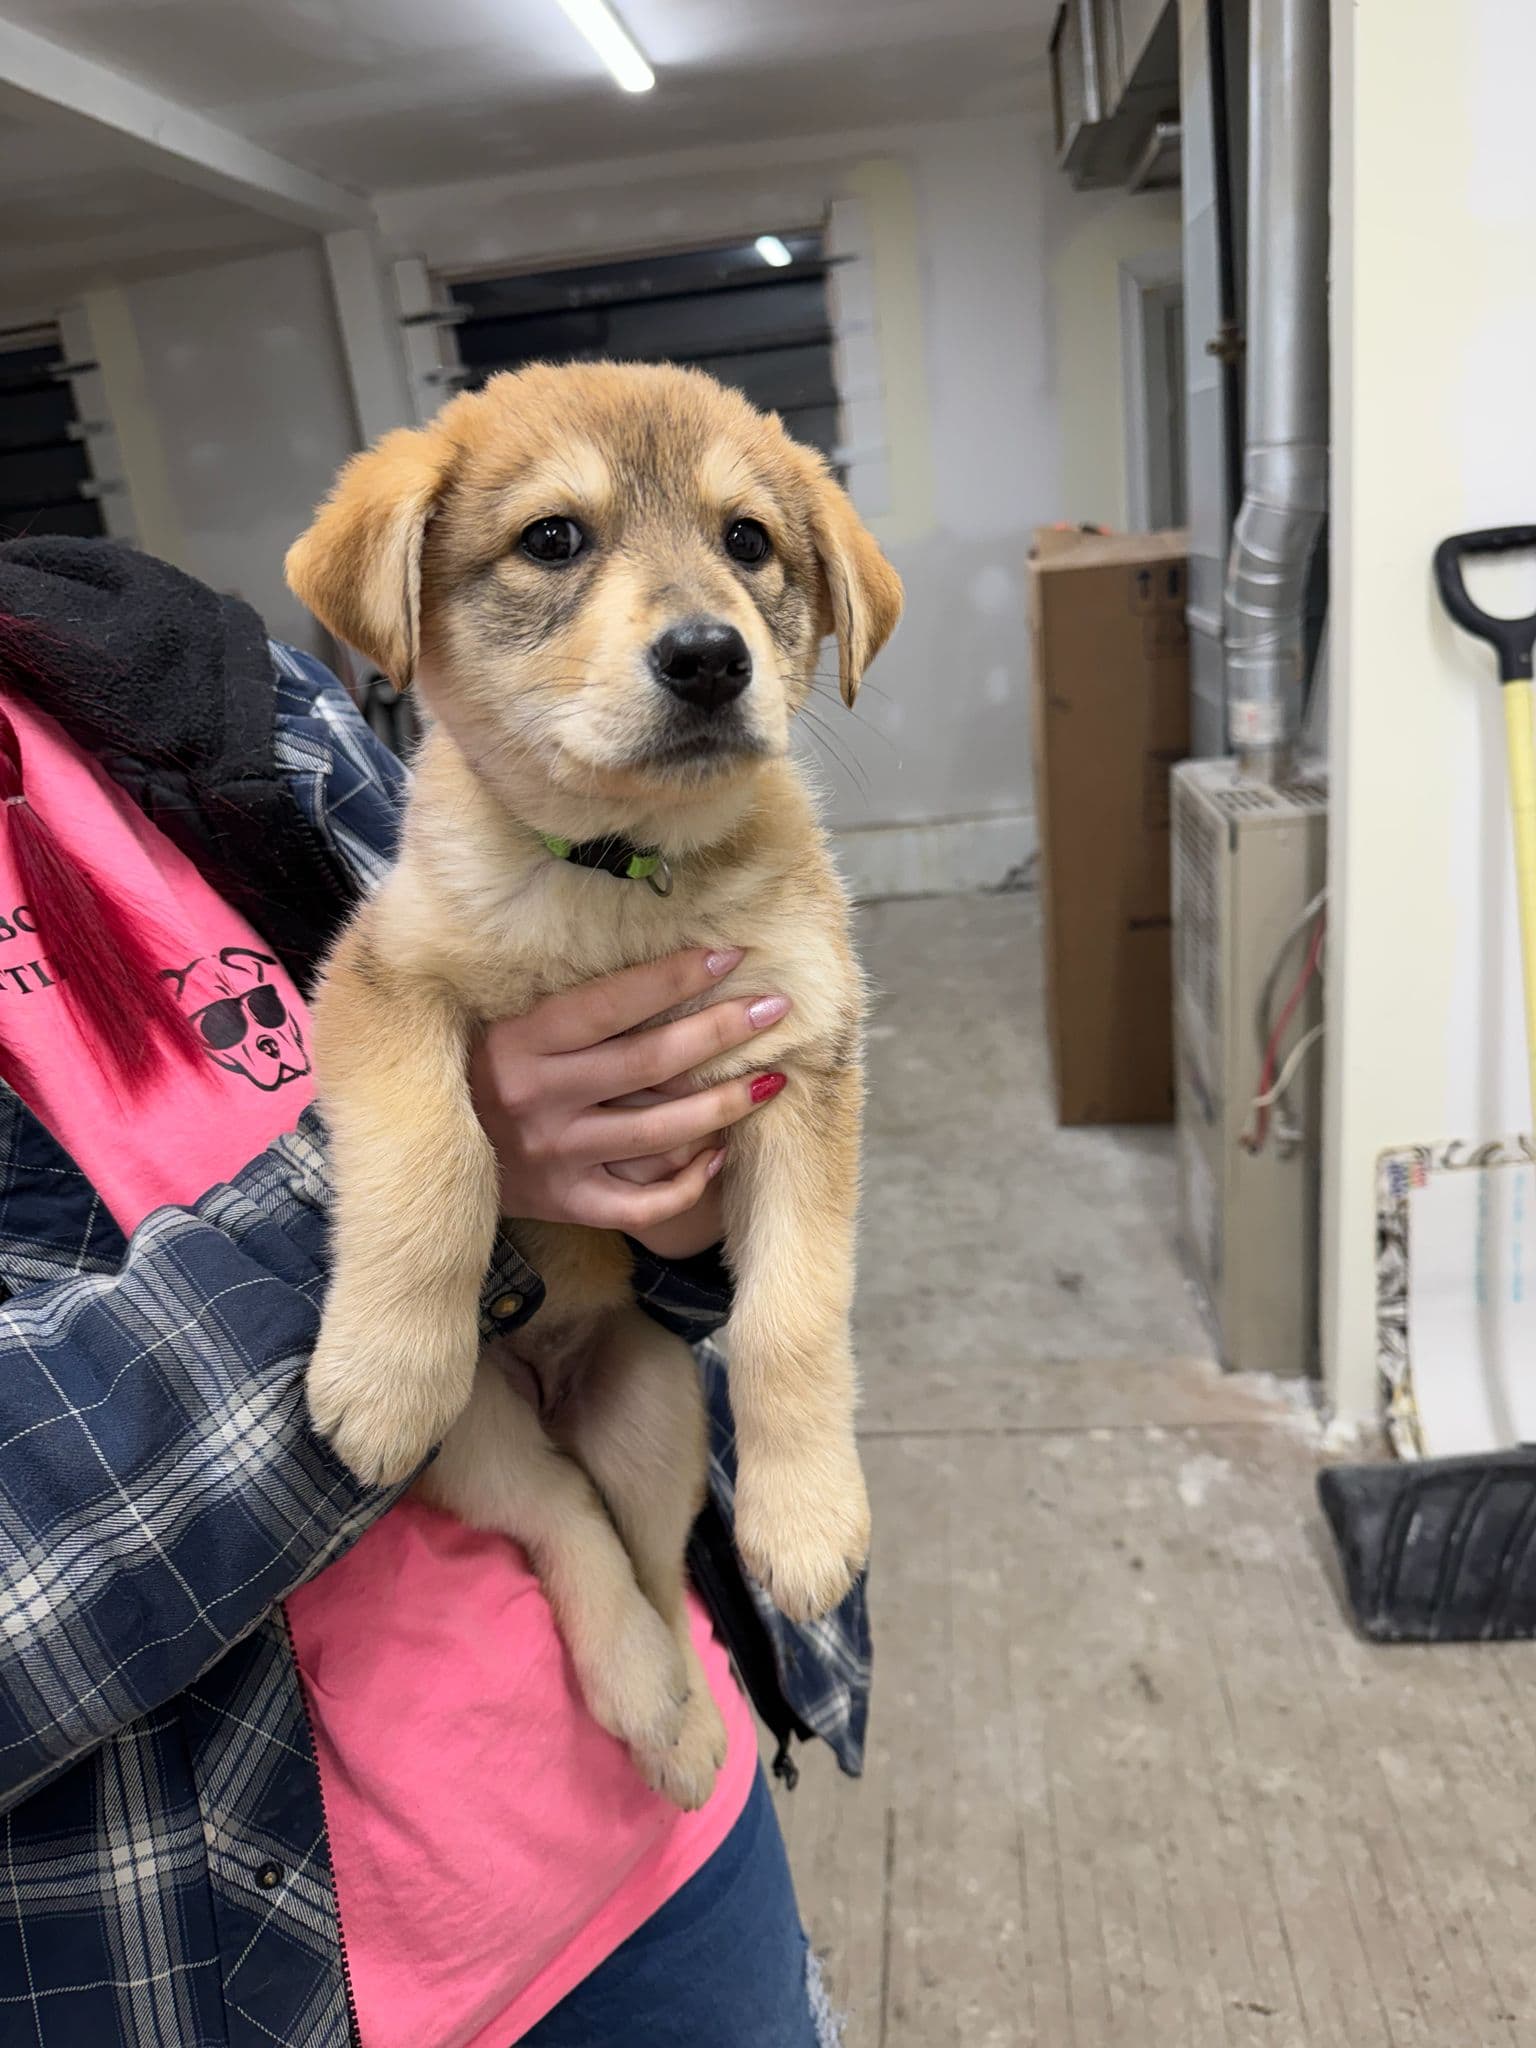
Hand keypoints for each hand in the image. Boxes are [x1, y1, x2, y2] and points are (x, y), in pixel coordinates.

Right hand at [470, 947, 790, 1253]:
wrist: (417, 1152)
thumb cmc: (470, 1070)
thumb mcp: (494, 1023)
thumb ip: (559, 1003)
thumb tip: (644, 957)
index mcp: (521, 1042)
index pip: (612, 1003)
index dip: (675, 977)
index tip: (730, 956)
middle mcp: (541, 1098)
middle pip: (650, 1062)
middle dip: (721, 1031)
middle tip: (776, 1008)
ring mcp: (557, 1157)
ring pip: (660, 1133)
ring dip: (725, 1105)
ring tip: (771, 1079)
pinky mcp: (566, 1202)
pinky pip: (641, 1203)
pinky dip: (688, 1184)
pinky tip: (720, 1155)